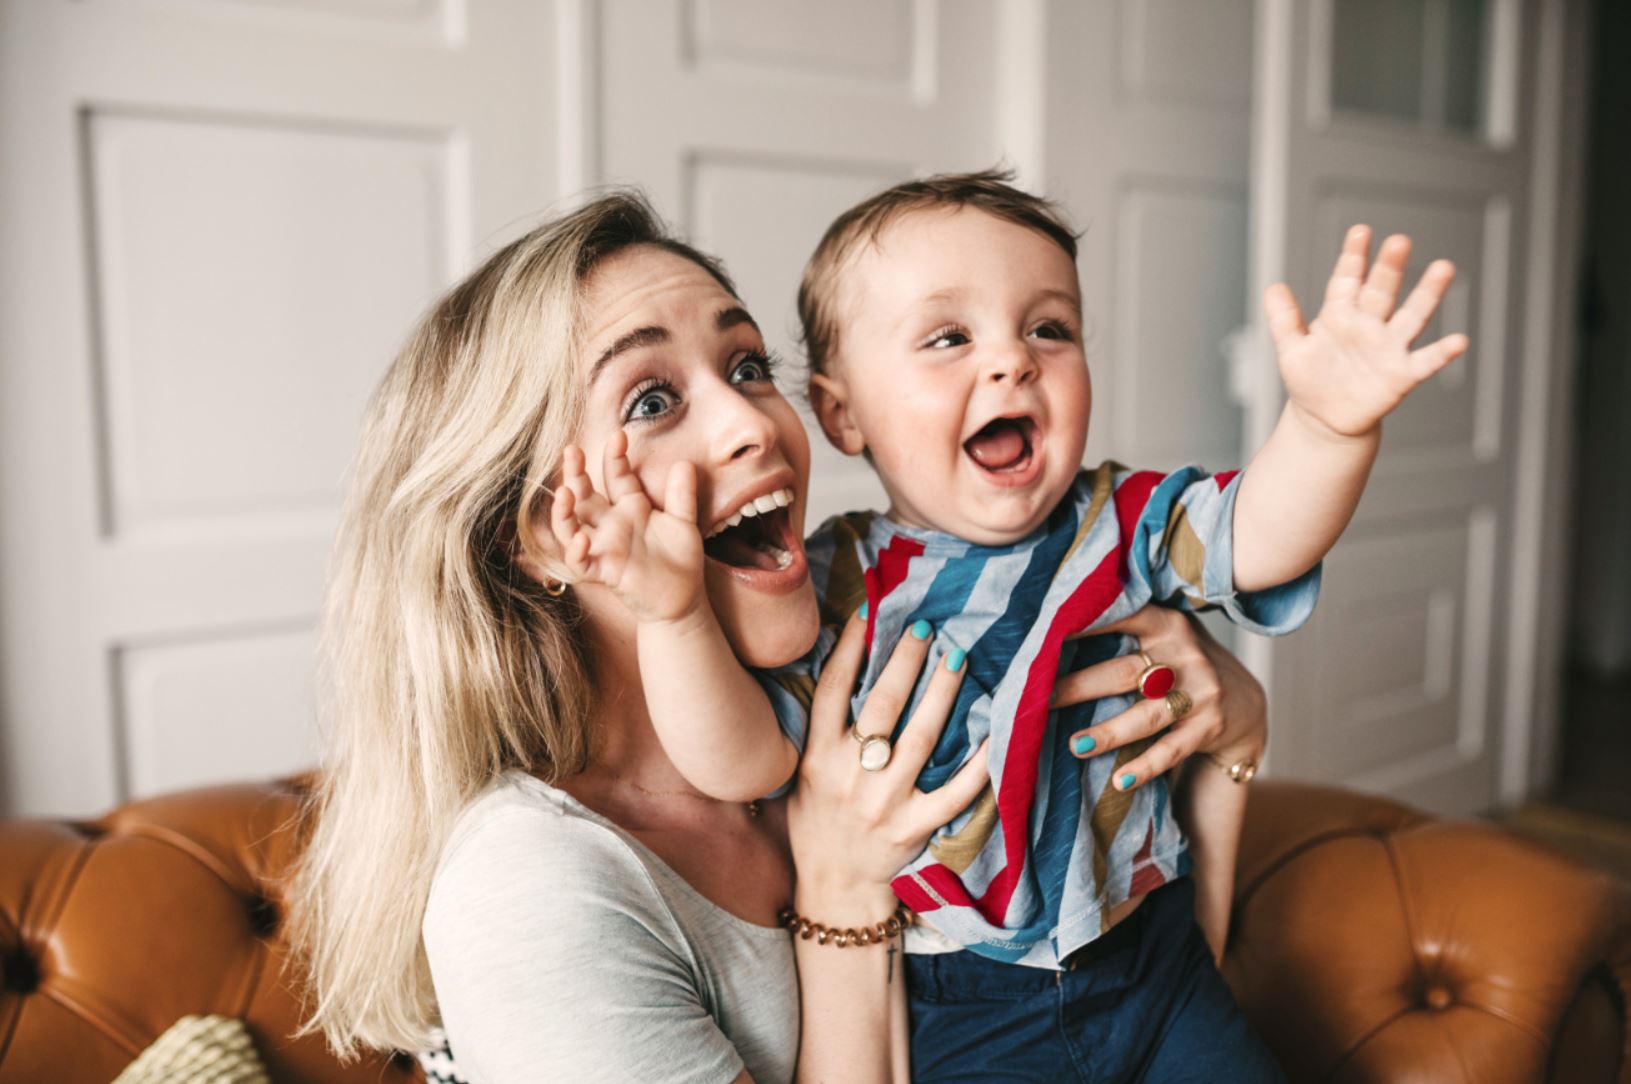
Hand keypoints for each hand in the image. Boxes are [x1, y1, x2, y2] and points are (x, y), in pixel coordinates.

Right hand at [549, 431, 703, 623]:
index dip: (615, 457)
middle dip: (575, 473)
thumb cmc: (681, 560)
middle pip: (584, 495)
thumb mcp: (684, 522)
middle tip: (572, 450)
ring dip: (564, 510)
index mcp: (631, 507)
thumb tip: (685, 463)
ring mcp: (605, 547)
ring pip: (572, 526)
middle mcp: (612, 524)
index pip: (616, 476)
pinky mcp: (605, 572)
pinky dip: (577, 551)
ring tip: (564, 491)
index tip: (620, 436)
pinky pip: (582, 562)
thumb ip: (683, 494)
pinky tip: (583, 538)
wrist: (684, 599)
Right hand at [787, 611, 988, 920]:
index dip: (848, 649)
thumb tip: (844, 663)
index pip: (832, 691)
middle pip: (882, 706)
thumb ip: (822, 726)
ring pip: (920, 739)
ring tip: (957, 658)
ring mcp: (884, 803)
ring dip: (941, 694)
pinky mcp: (914, 827)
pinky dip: (977, 763)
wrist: (833, 883)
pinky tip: (996, 731)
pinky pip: (954, 791)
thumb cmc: (816, 818)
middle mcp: (850, 776)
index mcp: (819, 757)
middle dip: (905, 661)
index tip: (867, 614)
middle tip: (926, 628)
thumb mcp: (804, 771)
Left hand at [1053, 607, 1265, 790]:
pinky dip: (1144, 768)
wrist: (1244, 702)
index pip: (1123, 617)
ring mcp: (1200, 693)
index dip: (1086, 623)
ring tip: (1075, 745)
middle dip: (1079, 687)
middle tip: (1039, 699)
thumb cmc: (1182, 663)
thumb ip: (1127, 626)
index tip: (1046, 633)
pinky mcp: (1208, 728)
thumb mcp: (1165, 634)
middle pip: (1124, 672)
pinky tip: (1118, 781)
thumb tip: (1056, 624)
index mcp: (1167, 625)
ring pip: (1145, 716)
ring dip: (1108, 732)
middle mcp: (1185, 655)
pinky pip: (1170, 751)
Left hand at [1265, 224, 1468, 439]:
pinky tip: (1459, 341)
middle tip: (1399, 241)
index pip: (1348, 280)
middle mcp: (1369, 325)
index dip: (1354, 257)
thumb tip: (1272, 287)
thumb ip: (1284, 319)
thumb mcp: (1291, 349)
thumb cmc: (1310, 380)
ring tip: (1443, 268)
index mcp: (1341, 314)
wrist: (1324, 419)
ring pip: (1411, 316)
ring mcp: (1388, 347)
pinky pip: (1425, 362)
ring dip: (1428, 294)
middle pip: (1381, 291)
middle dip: (1389, 267)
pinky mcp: (1401, 374)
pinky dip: (1442, 353)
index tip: (1361, 231)